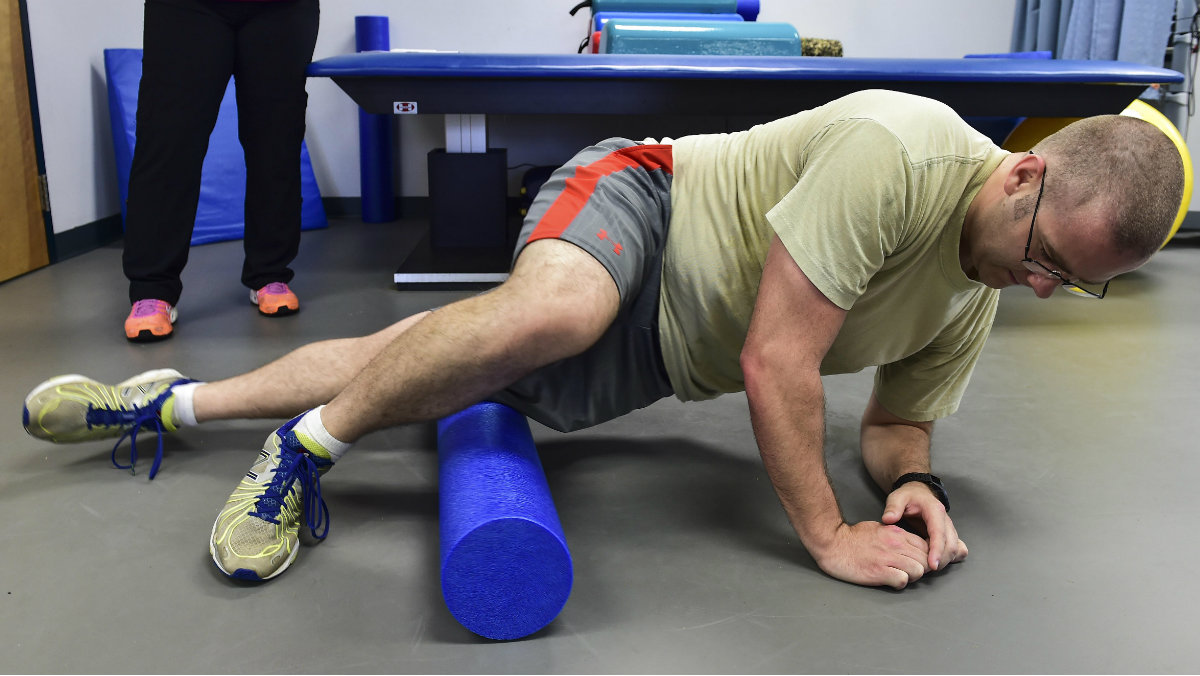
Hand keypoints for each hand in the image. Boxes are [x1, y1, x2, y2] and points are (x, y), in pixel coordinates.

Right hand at [813, 521, 930, 588]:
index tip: (917, 562)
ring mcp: (887, 558)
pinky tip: (891, 581)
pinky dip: (899, 583)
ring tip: (900, 576)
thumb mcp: (878, 528)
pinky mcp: (878, 572)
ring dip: (912, 577)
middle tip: (910, 572)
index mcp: (896, 532)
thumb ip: (894, 535)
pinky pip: (902, 581)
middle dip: (921, 568)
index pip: (924, 546)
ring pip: (918, 571)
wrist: (832, 543)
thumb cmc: (851, 536)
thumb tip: (906, 543)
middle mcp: (895, 544)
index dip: (924, 556)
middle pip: (924, 559)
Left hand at [882, 483, 968, 571]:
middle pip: (951, 545)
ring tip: (927, 569)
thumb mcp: (897, 497)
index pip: (939, 533)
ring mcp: (949, 528)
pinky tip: (936, 563)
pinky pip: (954, 549)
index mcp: (935, 511)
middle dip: (941, 560)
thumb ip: (893, 507)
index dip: (937, 550)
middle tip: (925, 570)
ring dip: (944, 561)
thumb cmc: (908, 496)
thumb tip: (888, 519)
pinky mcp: (948, 535)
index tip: (932, 565)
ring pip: (954, 549)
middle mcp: (946, 520)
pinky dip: (947, 558)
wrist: (918, 493)